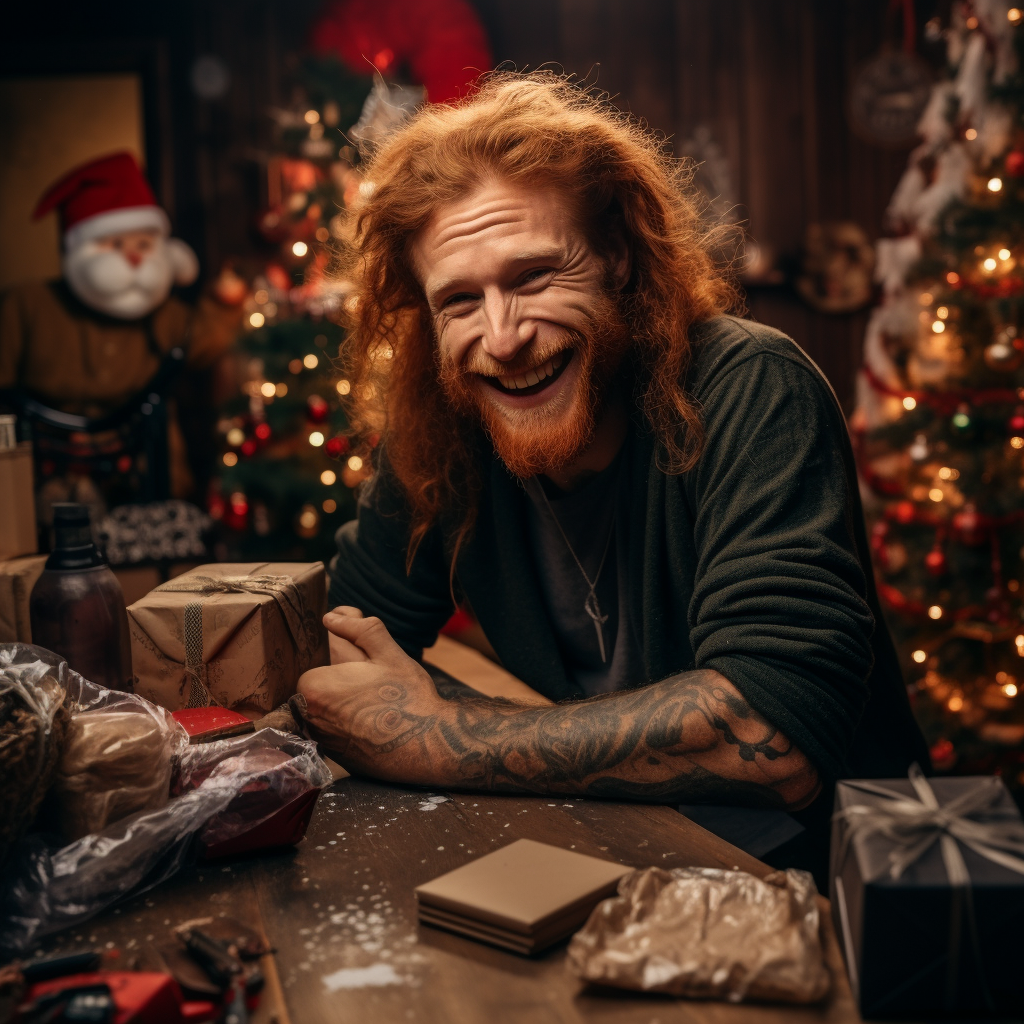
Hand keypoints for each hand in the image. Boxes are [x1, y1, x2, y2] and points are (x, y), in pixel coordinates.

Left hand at [297, 609, 444, 780]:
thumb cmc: (409, 697)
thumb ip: (357, 628)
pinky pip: (339, 725)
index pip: (326, 651)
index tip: (375, 660)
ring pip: (333, 701)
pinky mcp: (334, 754)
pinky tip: (380, 721)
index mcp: (313, 686)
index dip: (354, 649)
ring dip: (353, 696)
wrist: (428, 748)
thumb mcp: (387, 653)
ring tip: (381, 703)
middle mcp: (307, 715)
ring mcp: (319, 738)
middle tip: (381, 683)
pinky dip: (355, 719)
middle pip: (328, 679)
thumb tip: (332, 616)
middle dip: (351, 673)